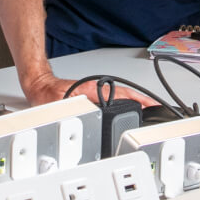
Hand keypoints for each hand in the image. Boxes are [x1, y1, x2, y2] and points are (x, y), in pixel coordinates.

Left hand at [22, 71, 156, 107]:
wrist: (40, 87)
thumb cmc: (47, 95)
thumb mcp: (60, 103)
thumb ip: (70, 108)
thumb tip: (84, 112)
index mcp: (94, 89)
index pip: (123, 93)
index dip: (140, 99)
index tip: (153, 105)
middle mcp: (99, 89)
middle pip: (128, 95)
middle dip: (145, 102)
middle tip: (159, 111)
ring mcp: (99, 92)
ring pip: (124, 97)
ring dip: (138, 103)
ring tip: (151, 112)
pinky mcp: (96, 96)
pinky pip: (117, 99)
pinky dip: (128, 104)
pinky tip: (132, 111)